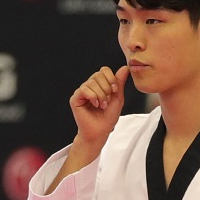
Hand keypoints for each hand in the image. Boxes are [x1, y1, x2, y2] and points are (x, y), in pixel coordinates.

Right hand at [50, 66, 127, 192]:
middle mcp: (89, 86)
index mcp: (99, 84)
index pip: (104, 70)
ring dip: (101, 95)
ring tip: (102, 106)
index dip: (111, 78)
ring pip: (92, 82)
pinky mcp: (75, 98)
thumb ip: (119, 83)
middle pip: (98, 74)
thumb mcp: (118, 98)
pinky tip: (95, 104)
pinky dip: (93, 96)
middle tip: (107, 101)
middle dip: (107, 88)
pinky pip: (84, 89)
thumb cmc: (108, 118)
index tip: (115, 91)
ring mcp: (82, 92)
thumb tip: (125, 68)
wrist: (100, 132)